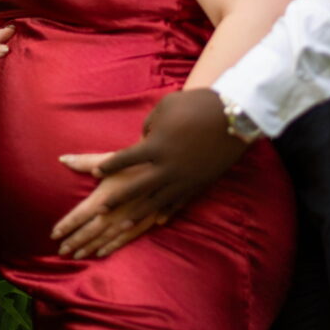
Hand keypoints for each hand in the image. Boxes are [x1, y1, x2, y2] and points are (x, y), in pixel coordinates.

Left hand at [50, 88, 247, 250]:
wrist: (233, 116)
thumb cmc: (196, 105)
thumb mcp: (165, 108)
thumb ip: (149, 126)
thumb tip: (143, 138)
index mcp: (155, 146)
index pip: (124, 159)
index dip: (108, 166)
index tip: (95, 174)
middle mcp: (166, 167)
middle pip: (135, 188)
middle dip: (116, 200)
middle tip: (100, 210)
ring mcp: (184, 178)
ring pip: (155, 202)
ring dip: (137, 214)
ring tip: (122, 225)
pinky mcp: (199, 183)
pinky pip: (179, 202)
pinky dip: (167, 211)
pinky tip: (158, 221)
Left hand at [52, 155, 166, 258]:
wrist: (174, 164)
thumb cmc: (140, 157)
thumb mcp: (112, 157)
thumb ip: (86, 162)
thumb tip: (62, 159)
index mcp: (106, 195)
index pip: (80, 215)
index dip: (66, 225)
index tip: (53, 234)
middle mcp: (117, 211)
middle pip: (90, 230)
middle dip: (74, 241)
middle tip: (60, 251)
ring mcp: (132, 219)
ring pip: (106, 238)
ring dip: (90, 247)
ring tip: (76, 255)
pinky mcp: (146, 221)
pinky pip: (126, 238)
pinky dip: (112, 246)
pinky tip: (102, 253)